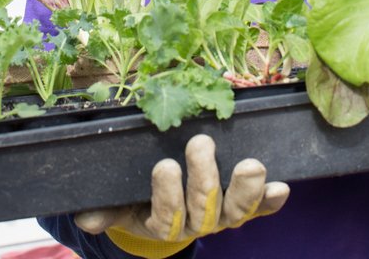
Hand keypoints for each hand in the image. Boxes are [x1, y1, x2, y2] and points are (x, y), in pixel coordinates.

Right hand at [74, 134, 288, 258]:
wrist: (163, 208)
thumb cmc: (136, 197)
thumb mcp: (119, 204)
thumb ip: (106, 210)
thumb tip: (86, 218)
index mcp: (164, 225)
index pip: (167, 218)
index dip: (167, 196)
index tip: (164, 166)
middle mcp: (197, 224)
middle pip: (204, 210)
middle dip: (203, 179)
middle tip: (200, 143)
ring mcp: (223, 216)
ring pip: (236, 210)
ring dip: (244, 189)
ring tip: (251, 165)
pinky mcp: (244, 206)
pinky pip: (261, 209)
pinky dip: (270, 201)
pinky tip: (281, 187)